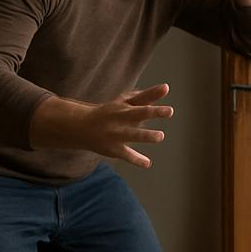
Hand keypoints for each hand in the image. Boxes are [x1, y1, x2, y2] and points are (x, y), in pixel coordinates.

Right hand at [30, 83, 173, 168]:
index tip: (166, 88)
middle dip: (153, 112)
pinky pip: (126, 155)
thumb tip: (165, 88)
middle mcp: (120, 117)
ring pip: (132, 134)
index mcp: (124, 106)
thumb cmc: (110, 113)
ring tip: (160, 136)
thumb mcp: (124, 102)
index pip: (141, 98)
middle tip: (170, 110)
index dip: (153, 93)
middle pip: (138, 113)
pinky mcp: (113, 149)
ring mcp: (116, 133)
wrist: (80, 126)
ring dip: (146, 135)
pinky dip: (136, 160)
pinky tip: (148, 164)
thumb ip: (145, 96)